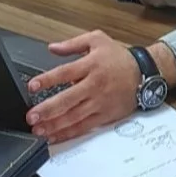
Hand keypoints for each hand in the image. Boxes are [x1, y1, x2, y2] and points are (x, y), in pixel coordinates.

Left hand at [26, 30, 142, 143]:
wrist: (144, 74)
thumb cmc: (119, 57)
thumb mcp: (97, 40)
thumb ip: (73, 44)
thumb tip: (52, 48)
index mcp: (91, 65)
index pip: (65, 73)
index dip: (48, 80)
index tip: (32, 86)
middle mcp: (94, 85)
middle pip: (68, 99)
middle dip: (48, 109)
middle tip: (31, 116)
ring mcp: (100, 102)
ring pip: (74, 116)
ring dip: (54, 125)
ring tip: (37, 129)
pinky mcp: (105, 116)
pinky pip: (84, 127)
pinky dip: (68, 133)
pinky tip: (54, 136)